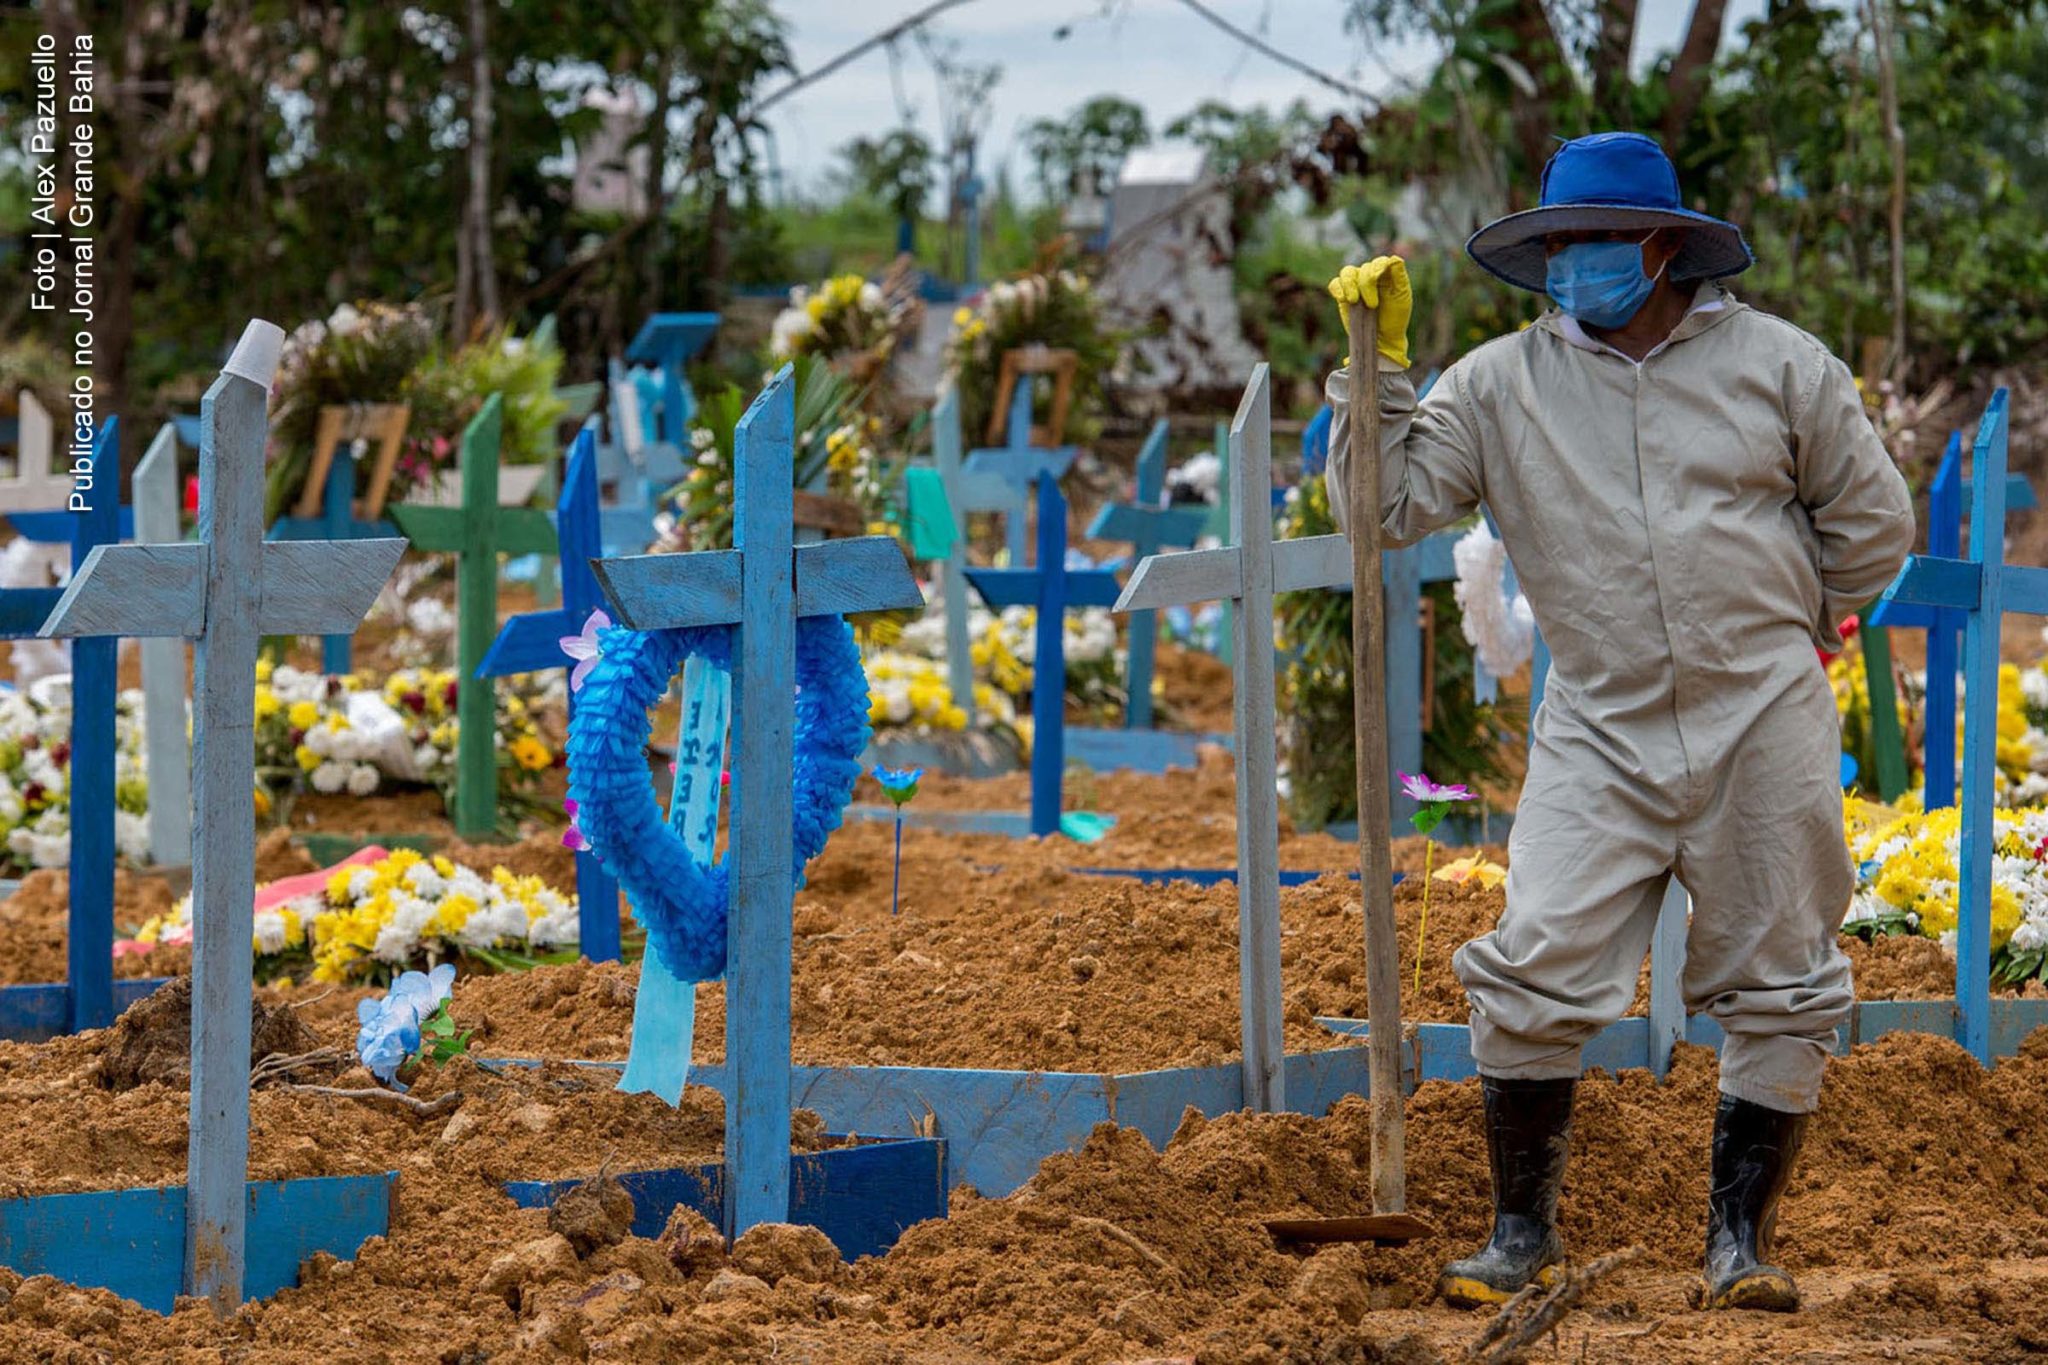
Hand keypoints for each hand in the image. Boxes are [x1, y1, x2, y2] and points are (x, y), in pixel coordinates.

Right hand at [1327, 255, 1412, 369]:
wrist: (1382, 338)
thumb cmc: (1395, 317)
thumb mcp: (1402, 296)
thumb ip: (1399, 276)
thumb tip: (1395, 258)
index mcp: (1386, 273)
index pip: (1379, 262)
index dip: (1377, 268)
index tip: (1377, 278)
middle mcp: (1370, 276)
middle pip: (1363, 268)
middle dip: (1366, 284)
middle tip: (1372, 305)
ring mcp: (1355, 285)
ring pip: (1347, 272)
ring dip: (1349, 284)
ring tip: (1353, 300)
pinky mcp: (1343, 295)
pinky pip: (1335, 284)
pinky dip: (1337, 289)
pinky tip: (1343, 299)